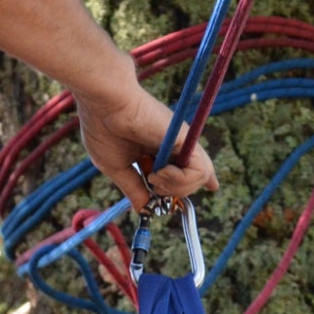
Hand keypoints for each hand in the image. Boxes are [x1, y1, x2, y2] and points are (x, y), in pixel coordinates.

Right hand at [73, 77, 217, 211]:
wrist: (104, 102)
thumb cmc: (103, 127)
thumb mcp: (116, 167)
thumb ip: (134, 188)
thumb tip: (143, 210)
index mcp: (156, 151)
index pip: (184, 169)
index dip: (194, 181)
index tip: (210, 187)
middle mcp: (172, 146)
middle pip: (192, 181)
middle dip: (173, 193)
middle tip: (151, 181)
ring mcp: (180, 142)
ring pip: (200, 179)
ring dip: (176, 188)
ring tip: (154, 176)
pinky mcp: (186, 139)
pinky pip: (199, 172)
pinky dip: (180, 180)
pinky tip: (160, 172)